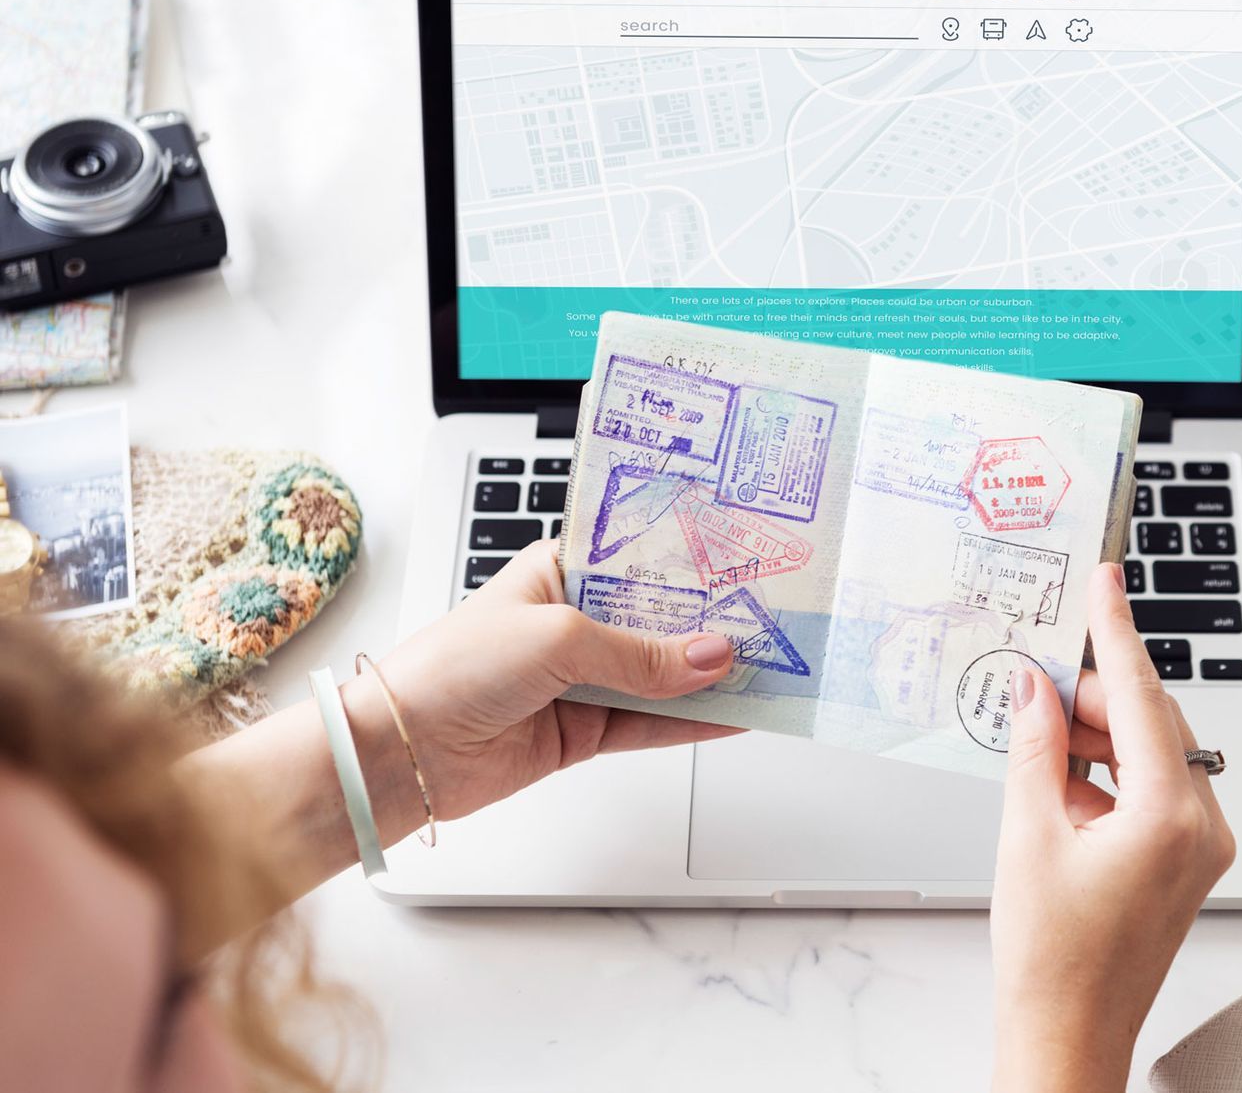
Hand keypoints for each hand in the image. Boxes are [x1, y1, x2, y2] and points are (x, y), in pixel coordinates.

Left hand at [361, 541, 739, 821]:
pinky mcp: (583, 729)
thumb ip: (641, 653)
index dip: (689, 561)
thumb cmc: (452, 668)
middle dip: (712, 621)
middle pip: (660, 618)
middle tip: (774, 618)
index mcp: (559, 572)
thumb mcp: (558, 638)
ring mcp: (579, 678)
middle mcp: (572, 621)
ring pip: (662, 674)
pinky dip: (692, 721)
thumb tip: (711, 657)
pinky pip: (651, 722)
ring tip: (771, 670)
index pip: (639, 559)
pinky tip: (735, 714)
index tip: (743, 559)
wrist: (397, 752)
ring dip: (709, 676)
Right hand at [990, 563, 1235, 1092]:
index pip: (1140, 695)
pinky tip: (1061, 778)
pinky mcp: (1188, 860)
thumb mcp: (1027, 834)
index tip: (1105, 581)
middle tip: (1036, 680)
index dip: (1116, 631)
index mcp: (1169, 814)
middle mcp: (1201, 825)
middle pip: (1151, 720)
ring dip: (1099, 736)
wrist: (1069, 1036)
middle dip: (1094, 696)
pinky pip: (1155, 788)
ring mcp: (1201, 846)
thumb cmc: (1051, 960)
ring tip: (1039, 737)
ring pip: (1153, 752)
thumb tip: (1034, 687)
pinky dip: (1109, 773)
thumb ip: (1035, 747)